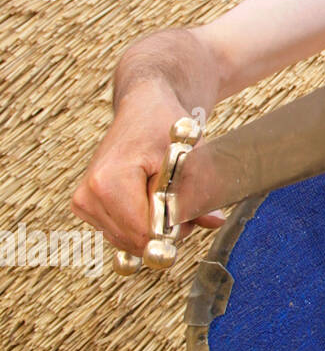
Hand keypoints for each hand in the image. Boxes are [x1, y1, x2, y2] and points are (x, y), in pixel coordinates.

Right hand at [70, 85, 224, 255]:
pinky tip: (146, 196)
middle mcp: (88, 196)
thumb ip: (200, 192)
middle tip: (177, 197)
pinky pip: (121, 232)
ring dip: (153, 225)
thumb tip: (214, 220)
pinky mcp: (85, 207)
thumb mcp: (190, 155)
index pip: (145, 233)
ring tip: (161, 192)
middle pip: (136, 240)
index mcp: (109, 183)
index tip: (186, 207)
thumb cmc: (163, 126)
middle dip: (164, 229)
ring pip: (129, 240)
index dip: (173, 228)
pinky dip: (140, 221)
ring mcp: (83, 203)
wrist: (142, 110)